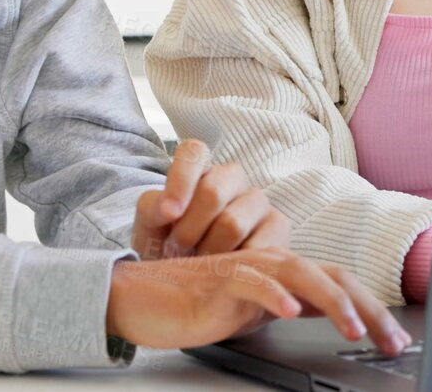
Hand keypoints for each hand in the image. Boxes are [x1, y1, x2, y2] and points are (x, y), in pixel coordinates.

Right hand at [105, 247, 410, 356]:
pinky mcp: (218, 280)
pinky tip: (290, 311)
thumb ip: (291, 307)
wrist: (144, 297)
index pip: (339, 283)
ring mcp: (246, 269)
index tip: (396, 340)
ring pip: (299, 274)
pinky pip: (251, 283)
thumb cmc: (197, 303)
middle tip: (392, 340)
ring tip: (354, 329)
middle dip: (367, 309)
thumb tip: (333, 319)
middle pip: (331, 277)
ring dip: (332, 301)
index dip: (371, 309)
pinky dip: (273, 296)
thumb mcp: (256, 309)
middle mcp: (272, 265)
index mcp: (285, 273)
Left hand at [134, 139, 287, 258]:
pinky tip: (223, 273)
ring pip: (233, 224)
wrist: (196, 279)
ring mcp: (258, 201)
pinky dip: (233, 266)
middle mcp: (233, 177)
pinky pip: (256, 248)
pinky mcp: (278, 226)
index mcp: (201, 169)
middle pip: (213, 192)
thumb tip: (169, 209)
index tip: (168, 214)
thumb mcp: (152, 226)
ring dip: (208, 252)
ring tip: (199, 266)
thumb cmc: (171, 245)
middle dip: (188, 230)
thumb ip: (153, 208)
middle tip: (176, 252)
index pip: (193, 152)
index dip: (180, 180)